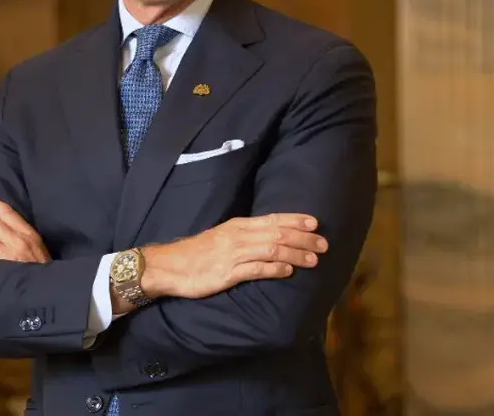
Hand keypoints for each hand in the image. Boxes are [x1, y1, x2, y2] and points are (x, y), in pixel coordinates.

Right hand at [140, 214, 326, 299]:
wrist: (169, 266)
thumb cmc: (197, 253)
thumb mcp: (222, 237)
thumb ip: (245, 237)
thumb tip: (269, 239)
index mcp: (238, 226)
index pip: (273, 219)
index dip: (296, 221)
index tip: (315, 223)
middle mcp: (239, 236)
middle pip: (278, 234)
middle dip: (304, 238)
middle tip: (324, 244)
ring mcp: (233, 254)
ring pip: (272, 250)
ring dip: (296, 254)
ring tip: (314, 259)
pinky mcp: (228, 273)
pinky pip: (256, 269)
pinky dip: (275, 270)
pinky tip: (288, 272)